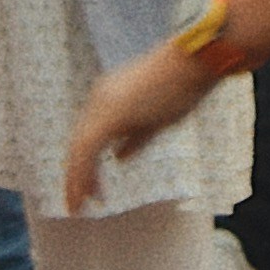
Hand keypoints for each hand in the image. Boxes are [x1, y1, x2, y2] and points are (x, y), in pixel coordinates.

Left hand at [65, 45, 214, 212]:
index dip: (86, 163)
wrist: (192, 63)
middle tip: (79, 202)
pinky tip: (86, 193)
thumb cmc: (182, 86)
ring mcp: (103, 104)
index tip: (91, 188)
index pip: (89, 135)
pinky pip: (88, 149)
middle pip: (79, 142)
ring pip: (79, 148)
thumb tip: (118, 158)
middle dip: (77, 174)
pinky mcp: (110, 114)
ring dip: (77, 179)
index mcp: (109, 96)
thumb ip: (134, 138)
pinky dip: (84, 173)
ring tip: (77, 206)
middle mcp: (99, 98)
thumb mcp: (155, 118)